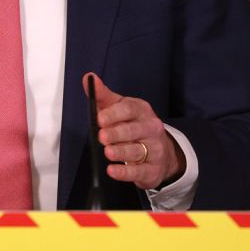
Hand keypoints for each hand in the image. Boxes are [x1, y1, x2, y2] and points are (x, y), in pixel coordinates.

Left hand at [84, 73, 185, 189]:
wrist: (160, 151)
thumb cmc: (133, 125)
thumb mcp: (119, 107)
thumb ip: (103, 95)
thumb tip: (88, 78)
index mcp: (141, 110)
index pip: (129, 109)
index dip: (114, 114)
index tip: (100, 119)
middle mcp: (151, 128)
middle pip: (133, 130)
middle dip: (117, 133)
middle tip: (102, 137)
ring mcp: (154, 149)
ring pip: (137, 150)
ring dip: (121, 152)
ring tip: (108, 153)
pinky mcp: (153, 169)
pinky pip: (139, 171)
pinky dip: (125, 173)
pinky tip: (113, 171)